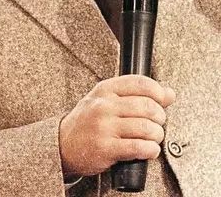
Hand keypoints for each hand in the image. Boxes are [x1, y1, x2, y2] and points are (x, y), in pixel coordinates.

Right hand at [59, 75, 175, 177]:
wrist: (63, 144)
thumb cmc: (89, 122)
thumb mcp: (107, 101)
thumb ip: (136, 95)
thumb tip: (170, 93)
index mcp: (104, 89)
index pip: (140, 83)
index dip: (158, 92)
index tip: (163, 101)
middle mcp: (103, 105)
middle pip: (148, 106)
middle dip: (160, 117)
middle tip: (157, 124)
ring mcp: (103, 126)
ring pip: (146, 128)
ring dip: (156, 136)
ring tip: (152, 138)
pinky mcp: (106, 147)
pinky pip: (139, 147)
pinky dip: (151, 150)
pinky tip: (148, 150)